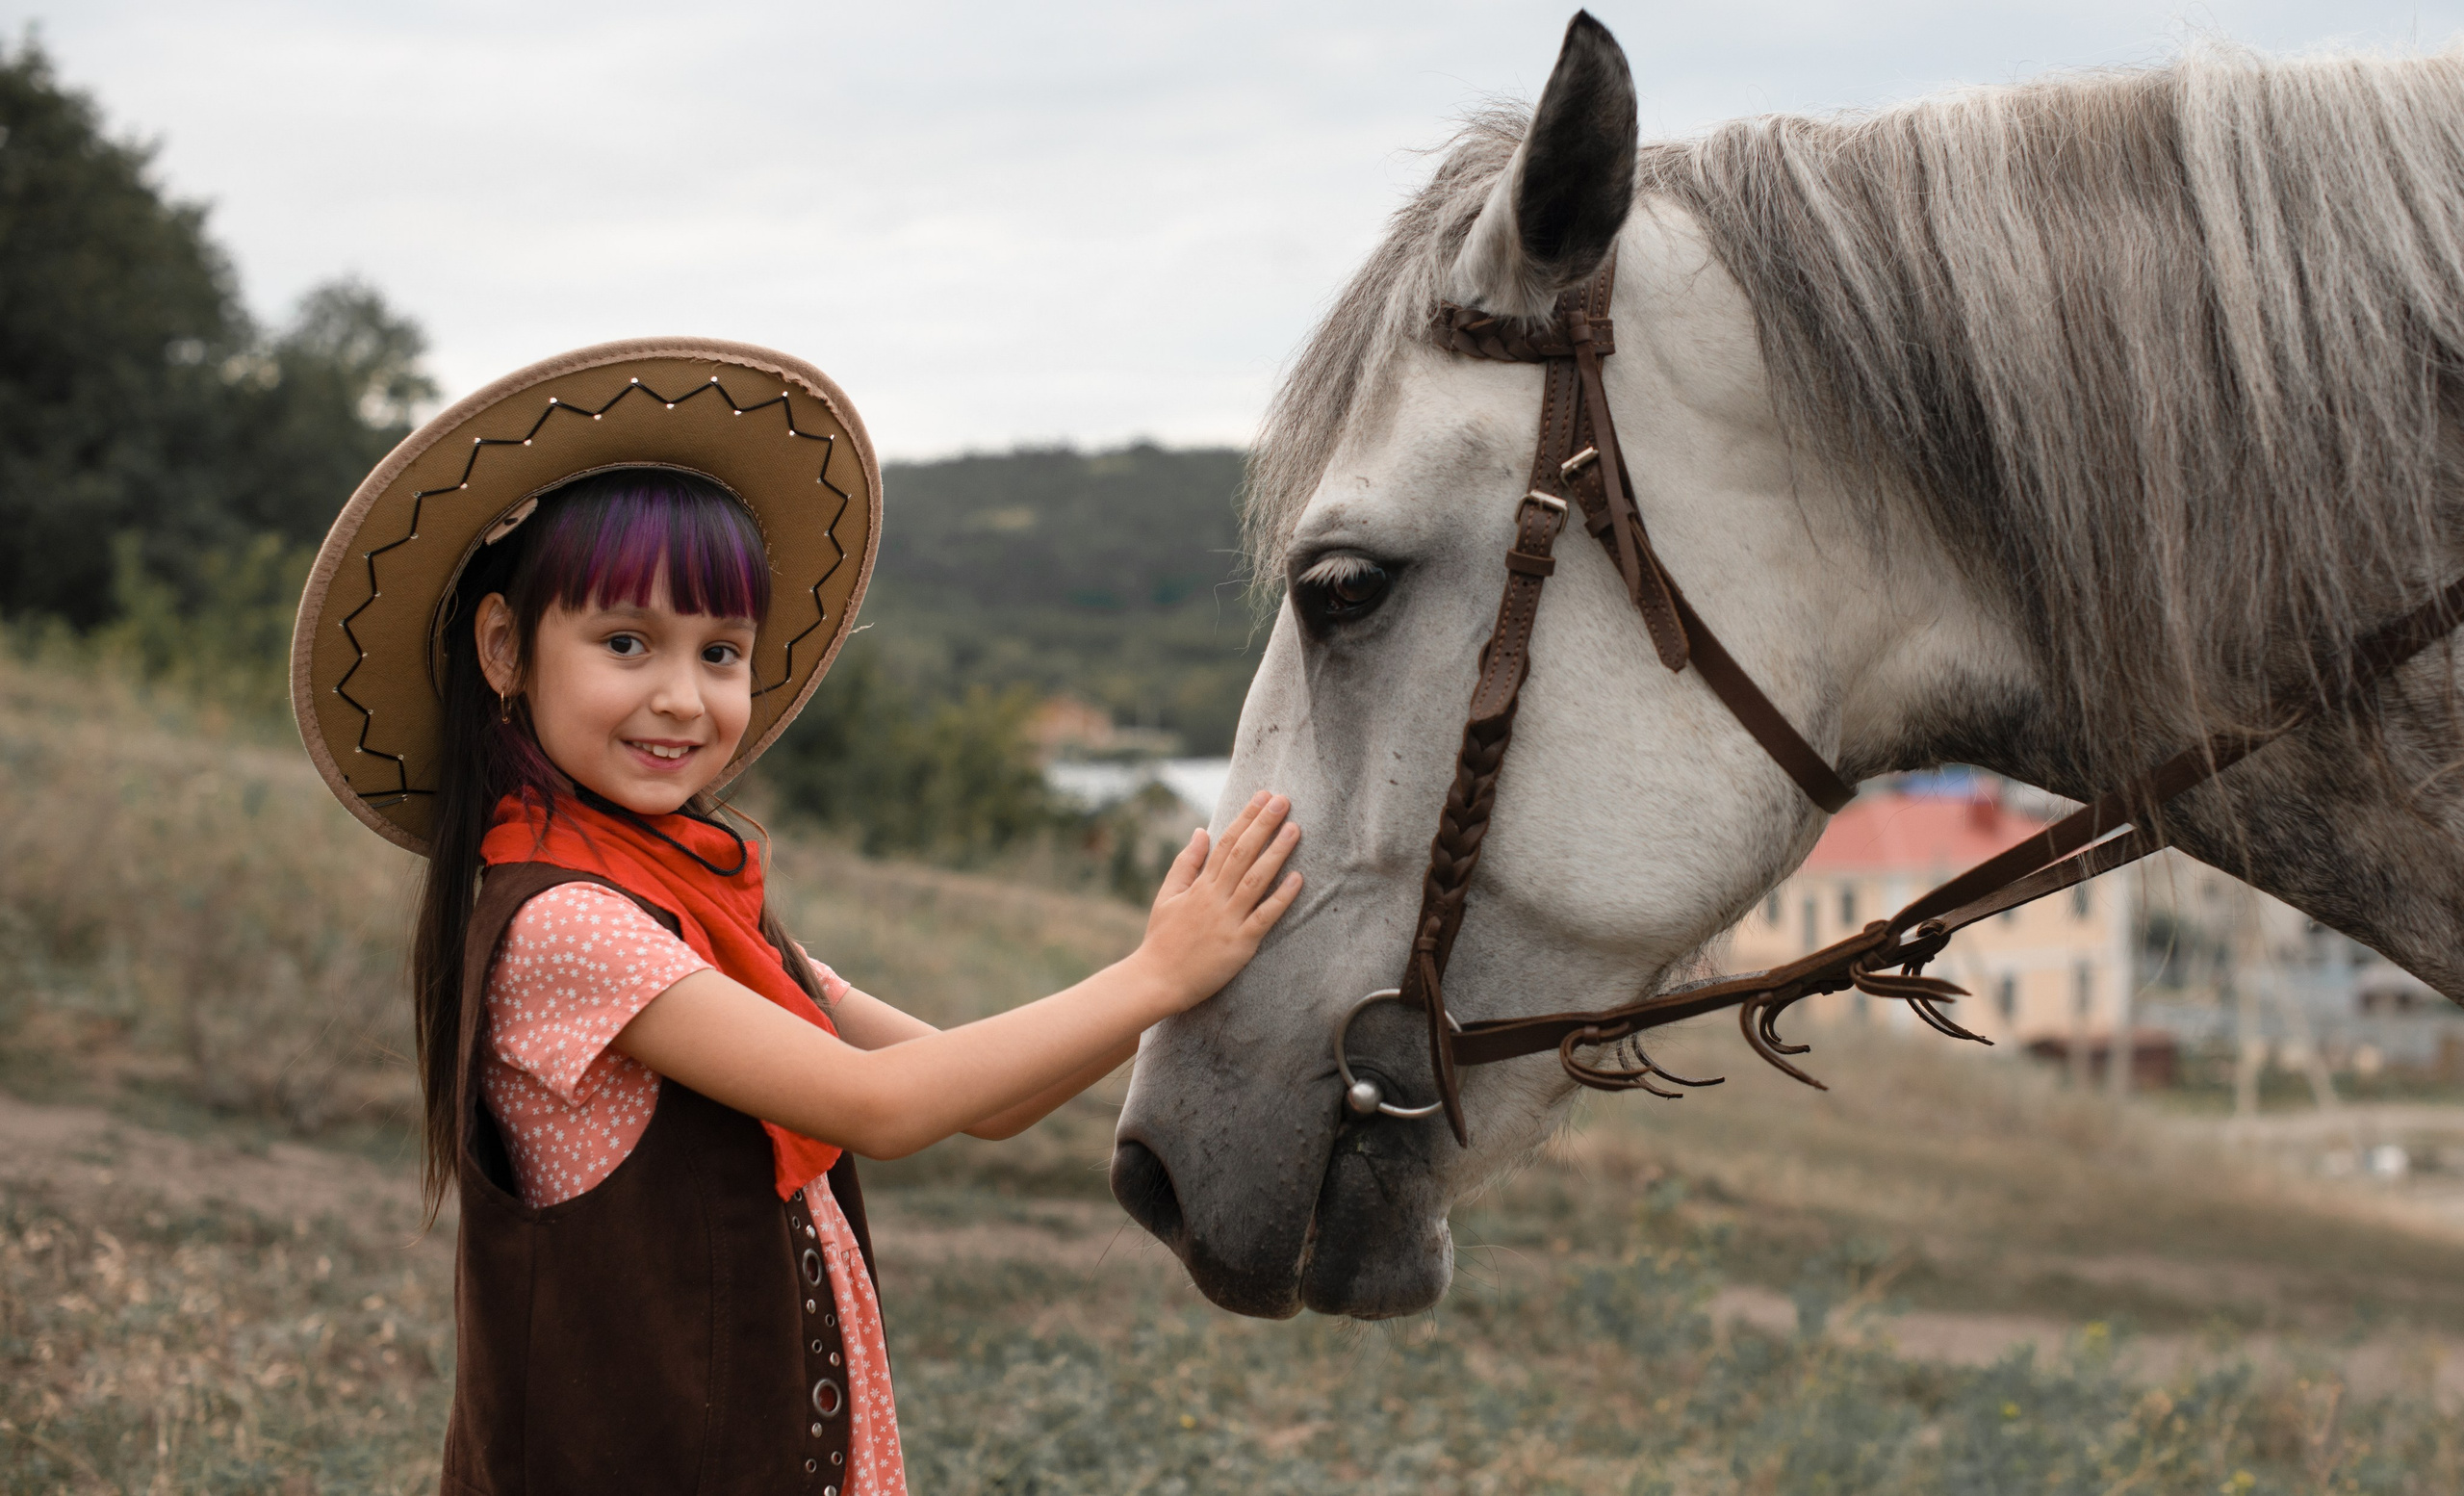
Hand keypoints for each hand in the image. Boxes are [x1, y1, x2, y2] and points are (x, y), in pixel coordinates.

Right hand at [1131, 792, 1302, 1012]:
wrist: (1156, 980)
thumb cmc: (1162, 940)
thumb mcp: (1168, 895)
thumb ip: (1186, 863)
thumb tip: (1202, 831)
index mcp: (1200, 886)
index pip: (1226, 843)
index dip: (1246, 818)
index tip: (1263, 797)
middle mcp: (1214, 898)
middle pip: (1242, 854)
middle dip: (1263, 825)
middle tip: (1284, 800)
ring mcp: (1227, 920)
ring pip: (1255, 880)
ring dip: (1276, 853)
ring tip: (1294, 829)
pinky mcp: (1239, 944)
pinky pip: (1264, 917)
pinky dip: (1281, 898)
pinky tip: (1298, 879)